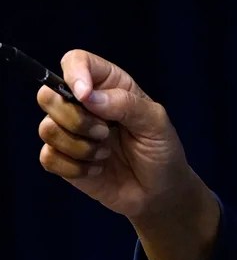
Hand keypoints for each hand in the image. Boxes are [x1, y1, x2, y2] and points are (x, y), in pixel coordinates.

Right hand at [37, 49, 218, 259]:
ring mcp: (72, 134)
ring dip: (79, 146)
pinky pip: (49, 159)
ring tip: (106, 155)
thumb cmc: (166, 156)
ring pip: (47, 129)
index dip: (74, 74)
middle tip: (107, 133)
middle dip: (78, 117)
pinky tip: (96, 173)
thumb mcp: (158, 125)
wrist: (162, 197)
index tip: (90, 98)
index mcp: (111, 86)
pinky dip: (73, 169)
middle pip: (51, 95)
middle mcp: (87, 106)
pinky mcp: (64, 163)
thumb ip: (127, 103)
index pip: (76, 61)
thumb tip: (92, 92)